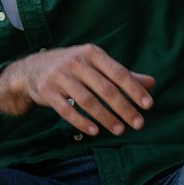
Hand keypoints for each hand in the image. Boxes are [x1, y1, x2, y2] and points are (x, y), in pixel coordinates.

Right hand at [0, 45, 155, 137]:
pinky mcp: (46, 91)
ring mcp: (59, 77)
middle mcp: (75, 62)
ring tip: (119, 130)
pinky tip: (94, 131)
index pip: (118, 73)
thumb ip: (122, 74)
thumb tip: (152, 83)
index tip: (148, 105)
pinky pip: (66, 110)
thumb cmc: (72, 67)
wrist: (32, 69)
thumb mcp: (95, 64)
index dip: (134, 89)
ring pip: (87, 101)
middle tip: (138, 124)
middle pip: (105, 89)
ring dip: (105, 118)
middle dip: (124, 108)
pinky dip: (81, 122)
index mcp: (91, 53)